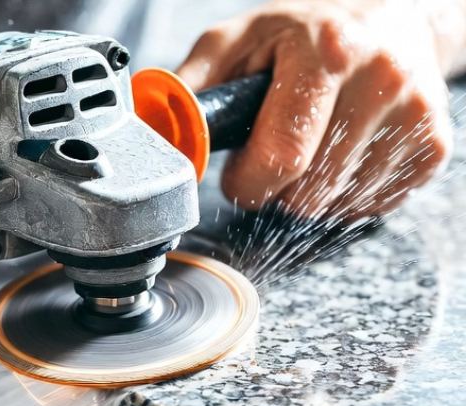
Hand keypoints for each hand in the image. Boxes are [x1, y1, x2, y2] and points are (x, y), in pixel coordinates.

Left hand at [177, 0, 459, 219]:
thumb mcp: (239, 43)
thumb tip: (151, 134)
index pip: (279, 160)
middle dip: (276, 189)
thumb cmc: (305, 36)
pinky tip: (346, 154)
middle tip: (279, 150)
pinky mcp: (432, 147)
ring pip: (334, 208)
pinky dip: (346, 195)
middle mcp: (380, 79)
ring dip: (310, 194)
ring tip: (315, 145)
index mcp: (326, 52)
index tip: (242, 169)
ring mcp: (413, 115)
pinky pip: (369, 208)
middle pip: (305, 194)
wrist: (393, 21)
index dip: (247, 182)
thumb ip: (191, 91)